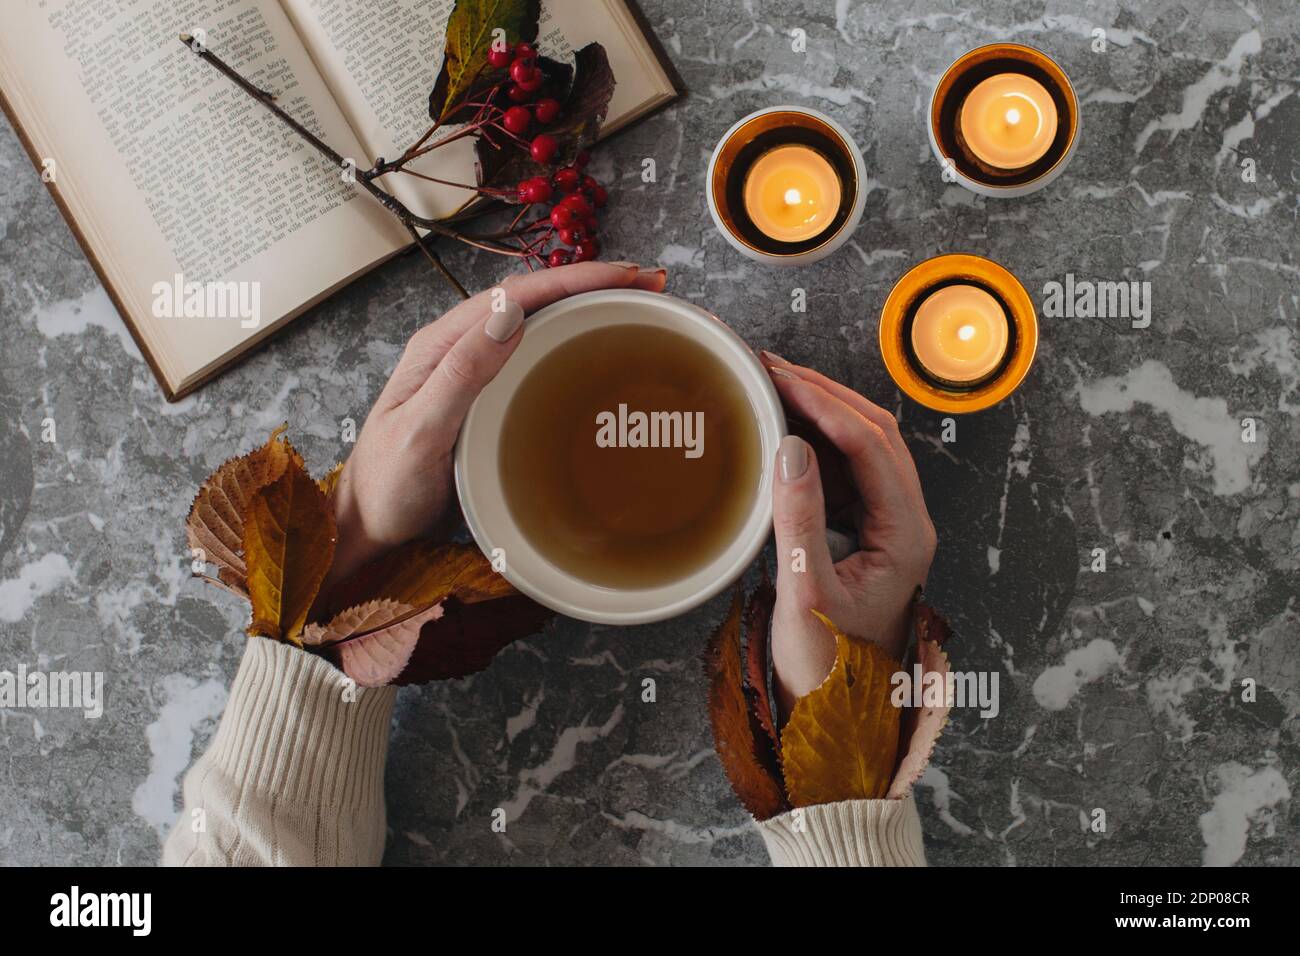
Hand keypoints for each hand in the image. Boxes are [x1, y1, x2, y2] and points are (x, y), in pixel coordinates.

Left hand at [325, 261, 667, 588]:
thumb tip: (508, 313)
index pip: (517, 294)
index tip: (627, 277)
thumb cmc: (388, 484)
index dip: (576, 279)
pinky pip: (532, 355)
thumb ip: (462, 374)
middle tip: (649, 286)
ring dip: (584, 308)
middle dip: (591, 284)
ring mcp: (470, 371)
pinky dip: (569, 342)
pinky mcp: (482, 396)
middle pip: (532, 299)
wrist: (367, 523)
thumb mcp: (423, 430)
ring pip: (535, 323)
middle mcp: (457, 349)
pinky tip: (594, 351)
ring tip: (634, 307)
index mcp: (442, 345)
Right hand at [761, 351, 936, 720]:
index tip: (776, 376)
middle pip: (874, 434)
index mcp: (905, 535)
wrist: (835, 720)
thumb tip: (790, 447)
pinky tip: (781, 435)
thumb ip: (798, 520)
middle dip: (823, 393)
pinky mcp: (866, 536)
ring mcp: (889, 528)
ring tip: (772, 389)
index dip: (821, 402)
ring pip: (863, 448)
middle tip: (769, 367)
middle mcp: (906, 523)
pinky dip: (814, 445)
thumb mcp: (805, 595)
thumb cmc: (826, 671)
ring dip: (821, 413)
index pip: (868, 445)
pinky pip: (846, 474)